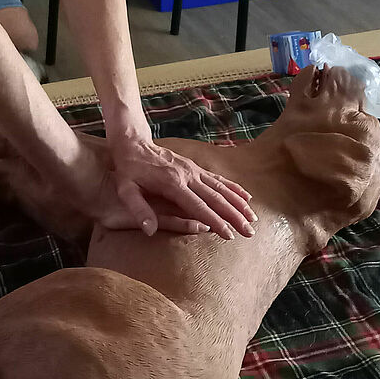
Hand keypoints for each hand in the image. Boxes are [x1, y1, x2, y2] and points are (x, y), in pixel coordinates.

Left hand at [109, 137, 255, 239]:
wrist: (133, 143)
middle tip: (249, 232)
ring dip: (239, 204)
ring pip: (222, 188)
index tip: (229, 235)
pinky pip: (218, 178)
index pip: (198, 207)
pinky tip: (246, 197)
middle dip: (234, 217)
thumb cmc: (128, 170)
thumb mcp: (126, 190)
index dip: (215, 222)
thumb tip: (149, 231)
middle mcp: (188, 176)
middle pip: (216, 199)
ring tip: (253, 219)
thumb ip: (139, 210)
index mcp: (173, 184)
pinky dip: (234, 188)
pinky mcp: (195, 167)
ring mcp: (194, 170)